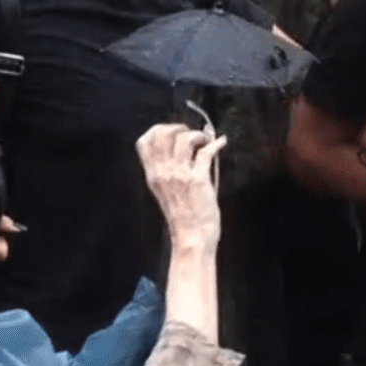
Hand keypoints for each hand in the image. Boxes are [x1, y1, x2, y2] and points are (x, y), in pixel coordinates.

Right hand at [136, 124, 226, 246]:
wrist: (192, 236)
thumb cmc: (183, 216)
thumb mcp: (166, 191)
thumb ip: (170, 171)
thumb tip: (184, 150)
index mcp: (153, 175)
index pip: (144, 142)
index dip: (160, 130)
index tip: (174, 133)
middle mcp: (163, 172)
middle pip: (163, 134)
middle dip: (180, 128)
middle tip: (193, 136)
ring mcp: (180, 175)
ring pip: (184, 138)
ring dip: (199, 135)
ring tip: (206, 142)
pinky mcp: (198, 179)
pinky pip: (206, 152)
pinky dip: (216, 143)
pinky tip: (221, 142)